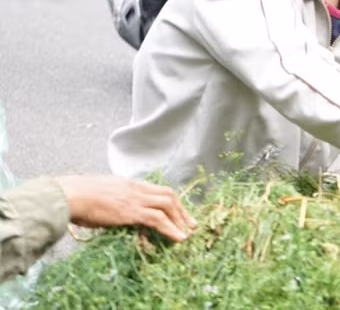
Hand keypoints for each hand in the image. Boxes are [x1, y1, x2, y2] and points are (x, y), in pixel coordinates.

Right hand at [55, 175, 194, 241]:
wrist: (68, 195)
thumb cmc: (76, 196)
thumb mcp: (99, 194)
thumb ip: (111, 200)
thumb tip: (111, 212)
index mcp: (129, 183)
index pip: (157, 189)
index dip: (171, 201)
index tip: (178, 211)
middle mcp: (136, 188)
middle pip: (168, 195)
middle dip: (182, 209)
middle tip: (190, 223)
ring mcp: (135, 199)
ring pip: (168, 205)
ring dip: (180, 219)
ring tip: (187, 232)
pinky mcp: (131, 211)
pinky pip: (158, 219)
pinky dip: (171, 228)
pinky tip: (179, 237)